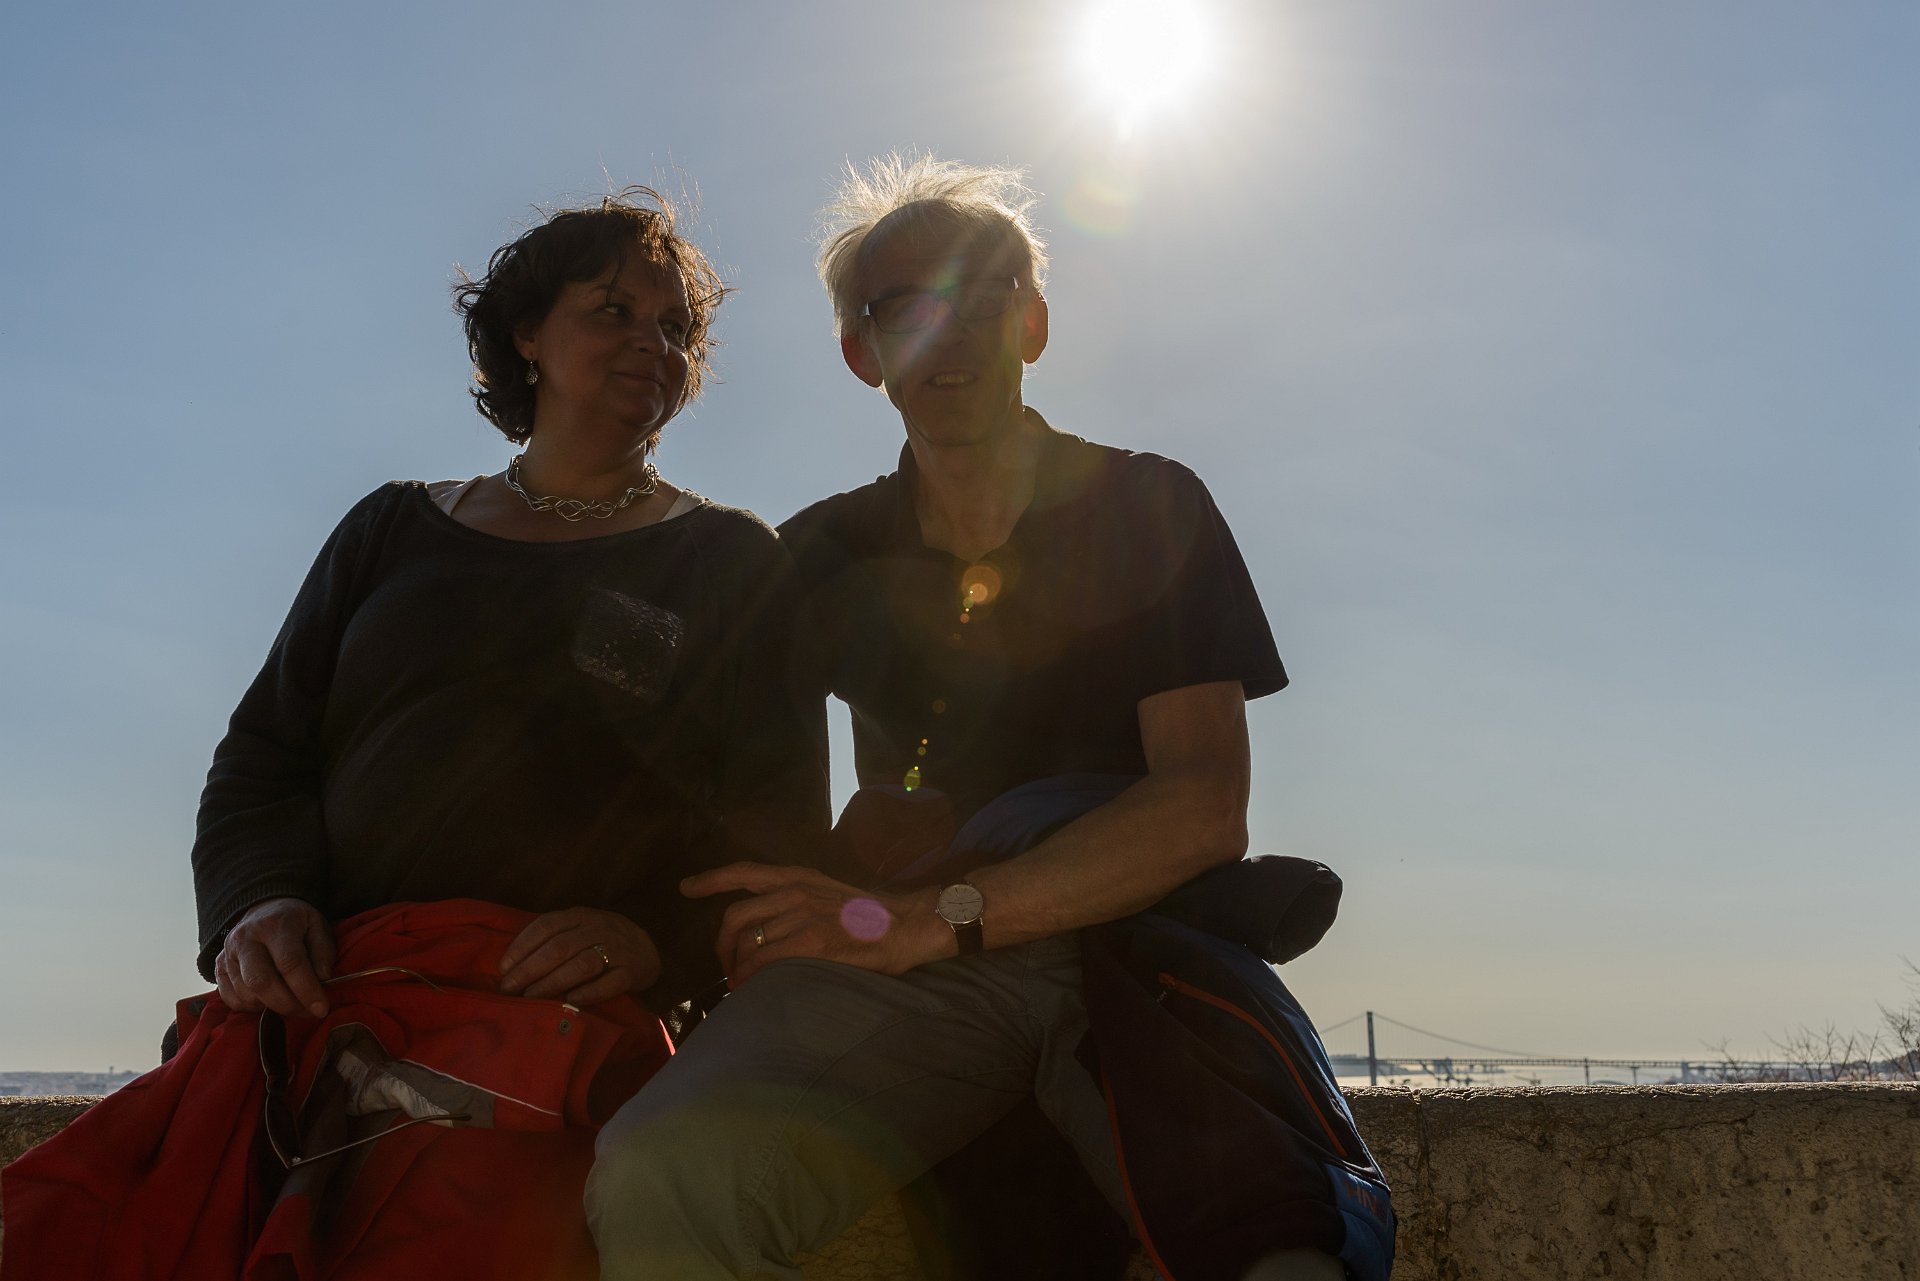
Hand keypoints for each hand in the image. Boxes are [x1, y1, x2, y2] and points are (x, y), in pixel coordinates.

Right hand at [215, 897, 335, 1017]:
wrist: (263, 909)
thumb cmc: (295, 922)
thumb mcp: (318, 925)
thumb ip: (323, 951)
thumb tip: (323, 979)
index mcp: (275, 925)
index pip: (290, 962)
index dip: (306, 990)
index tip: (321, 1009)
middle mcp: (245, 938)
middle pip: (260, 982)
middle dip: (287, 1005)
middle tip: (307, 1013)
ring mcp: (227, 953)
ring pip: (245, 994)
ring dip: (271, 1008)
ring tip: (292, 1004)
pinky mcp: (218, 967)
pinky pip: (231, 999)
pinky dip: (252, 1008)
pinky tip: (269, 1001)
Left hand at [499, 907, 660, 1005]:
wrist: (649, 949)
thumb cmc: (603, 941)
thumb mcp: (580, 928)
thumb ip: (553, 938)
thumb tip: (512, 963)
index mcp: (581, 916)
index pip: (546, 926)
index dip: (522, 946)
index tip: (503, 969)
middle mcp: (598, 929)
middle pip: (560, 947)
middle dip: (530, 969)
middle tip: (509, 988)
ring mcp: (617, 949)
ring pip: (582, 964)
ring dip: (553, 982)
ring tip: (531, 997)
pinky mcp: (632, 971)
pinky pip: (610, 983)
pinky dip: (589, 992)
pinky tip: (570, 1000)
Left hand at [683, 863, 939, 986]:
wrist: (906, 925)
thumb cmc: (870, 916)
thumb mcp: (828, 892)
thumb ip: (797, 899)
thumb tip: (767, 923)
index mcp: (798, 877)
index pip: (745, 872)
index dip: (711, 880)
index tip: (687, 888)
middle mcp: (795, 892)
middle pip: (735, 916)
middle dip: (721, 945)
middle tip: (724, 965)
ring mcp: (802, 916)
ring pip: (747, 943)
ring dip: (735, 967)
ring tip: (738, 983)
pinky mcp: (810, 942)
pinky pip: (762, 961)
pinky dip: (748, 977)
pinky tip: (748, 988)